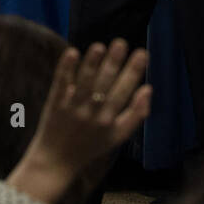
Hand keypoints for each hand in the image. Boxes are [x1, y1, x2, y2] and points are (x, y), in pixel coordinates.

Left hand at [6, 39, 151, 203]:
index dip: (133, 72)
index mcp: (110, 121)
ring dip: (92, 63)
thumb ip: (136, 115)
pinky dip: (66, 69)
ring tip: (99, 46)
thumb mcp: (118, 136)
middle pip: (105, 85)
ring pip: (84, 83)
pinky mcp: (55, 104)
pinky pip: (61, 84)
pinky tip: (72, 52)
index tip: (142, 53)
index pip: (124, 92)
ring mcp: (72, 109)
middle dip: (114, 63)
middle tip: (121, 42)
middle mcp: (92, 114)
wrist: (57, 161)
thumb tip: (148, 89)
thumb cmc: (91, 145)